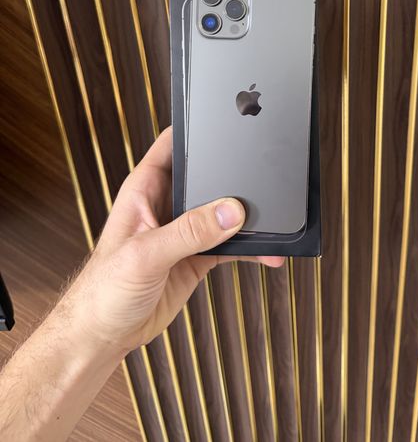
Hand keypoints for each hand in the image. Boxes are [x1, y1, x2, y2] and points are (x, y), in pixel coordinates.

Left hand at [61, 127, 283, 354]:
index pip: (173, 145)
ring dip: (246, 217)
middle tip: (263, 176)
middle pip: (206, 176)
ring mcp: (183, 230)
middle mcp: (166, 204)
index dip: (197, 131)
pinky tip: (266, 253)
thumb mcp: (145, 254)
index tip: (228, 125)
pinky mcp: (196, 255)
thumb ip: (189, 232)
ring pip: (222, 211)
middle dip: (233, 175)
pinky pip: (229, 244)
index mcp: (145, 188)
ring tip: (272, 220)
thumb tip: (230, 210)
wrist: (104, 334)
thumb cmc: (103, 290)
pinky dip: (249, 248)